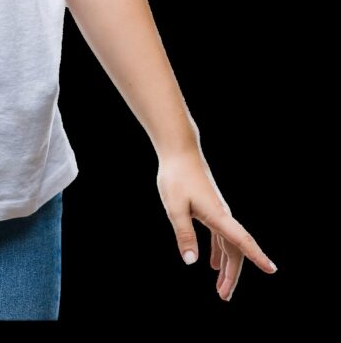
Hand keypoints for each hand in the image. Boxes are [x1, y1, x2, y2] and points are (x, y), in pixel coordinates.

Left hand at [155, 149, 277, 301]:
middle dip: (233, 275)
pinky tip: (214, 264)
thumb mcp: (175, 208)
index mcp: (218, 215)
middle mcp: (223, 215)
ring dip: (227, 267)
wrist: (179, 150)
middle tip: (224, 297)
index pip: (241, 240)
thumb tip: (192, 263)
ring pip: (229, 244)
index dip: (256, 255)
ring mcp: (218, 212)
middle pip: (236, 250)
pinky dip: (220, 252)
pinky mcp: (211, 208)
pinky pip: (221, 236)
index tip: (272, 270)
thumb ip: (184, 234)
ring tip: (221, 289)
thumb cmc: (176, 176)